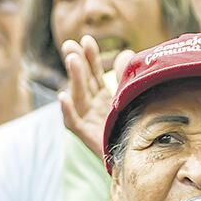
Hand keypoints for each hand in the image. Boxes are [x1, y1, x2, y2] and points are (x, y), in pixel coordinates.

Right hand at [59, 35, 133, 155]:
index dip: (89, 56)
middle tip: (71, 45)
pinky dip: (67, 111)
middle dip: (77, 62)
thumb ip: (126, 76)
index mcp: (103, 97)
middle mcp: (93, 107)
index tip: (86, 39)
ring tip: (72, 59)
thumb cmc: (133, 129)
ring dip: (73, 78)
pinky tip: (63, 97)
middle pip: (83, 82)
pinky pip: (74, 124)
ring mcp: (89, 121)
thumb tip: (126, 53)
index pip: (93, 73)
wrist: (138, 161)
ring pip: (78, 97)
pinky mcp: (88, 136)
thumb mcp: (130, 98)